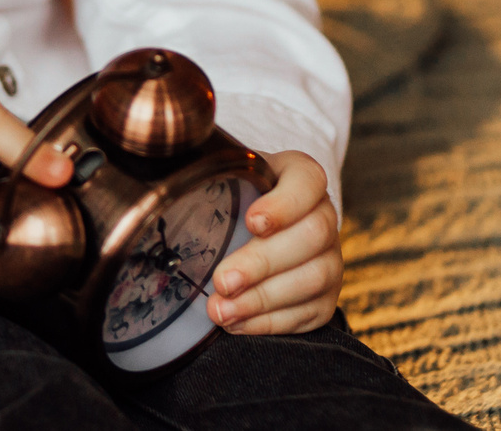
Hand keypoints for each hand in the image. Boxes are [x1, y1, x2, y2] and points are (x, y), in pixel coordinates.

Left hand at [207, 150, 340, 334]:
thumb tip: (170, 193)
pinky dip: (270, 322)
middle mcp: (323, 216)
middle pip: (312, 236)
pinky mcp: (325, 297)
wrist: (256, 233)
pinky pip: (308, 314)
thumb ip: (209, 181)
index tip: (252, 221)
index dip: (284, 204)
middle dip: (262, 262)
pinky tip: (238, 323)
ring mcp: (330, 259)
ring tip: (222, 310)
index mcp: (301, 177)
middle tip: (223, 281)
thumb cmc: (235, 202)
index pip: (307, 181)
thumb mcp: (226, 181)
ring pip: (313, 278)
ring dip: (262, 299)